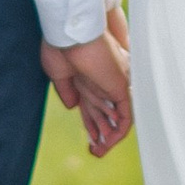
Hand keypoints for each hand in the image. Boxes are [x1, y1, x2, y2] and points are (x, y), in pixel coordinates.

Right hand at [42, 23, 133, 155]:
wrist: (70, 33)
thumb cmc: (60, 46)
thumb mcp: (58, 73)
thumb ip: (66, 90)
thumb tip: (72, 106)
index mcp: (88, 77)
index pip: (95, 106)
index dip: (92, 124)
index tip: (90, 141)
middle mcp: (103, 81)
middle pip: (108, 113)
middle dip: (103, 134)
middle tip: (96, 151)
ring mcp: (114, 83)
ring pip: (119, 116)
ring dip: (111, 137)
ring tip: (99, 151)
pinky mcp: (122, 87)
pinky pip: (126, 116)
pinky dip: (118, 132)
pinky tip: (106, 144)